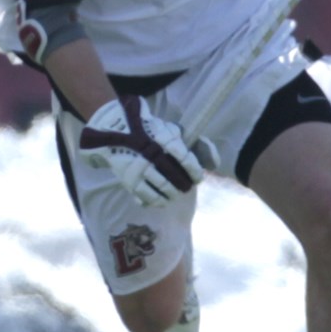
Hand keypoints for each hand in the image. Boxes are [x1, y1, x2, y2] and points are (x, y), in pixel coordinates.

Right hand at [79, 96, 204, 206]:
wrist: (115, 131)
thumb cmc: (150, 131)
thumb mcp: (172, 130)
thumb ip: (195, 144)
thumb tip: (215, 163)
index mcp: (162, 138)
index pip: (185, 159)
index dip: (195, 171)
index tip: (197, 176)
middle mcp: (151, 154)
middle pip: (175, 178)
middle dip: (185, 185)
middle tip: (186, 186)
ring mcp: (139, 168)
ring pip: (163, 189)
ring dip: (174, 194)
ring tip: (176, 193)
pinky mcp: (129, 180)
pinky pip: (148, 197)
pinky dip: (158, 201)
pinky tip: (163, 199)